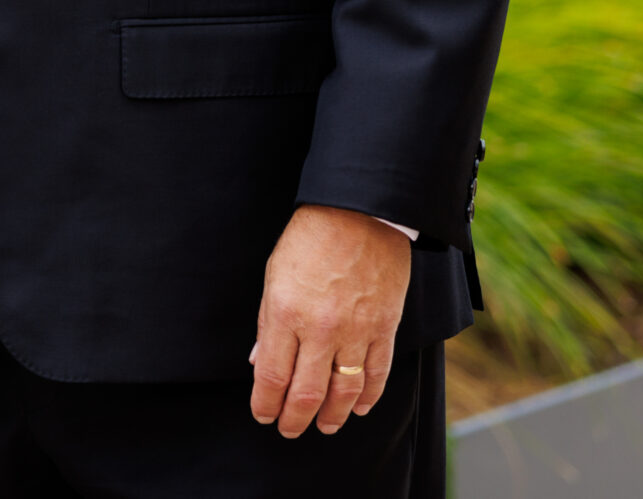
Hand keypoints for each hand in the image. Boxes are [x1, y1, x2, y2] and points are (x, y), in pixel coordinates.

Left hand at [247, 205, 411, 437]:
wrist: (359, 213)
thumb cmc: (309, 239)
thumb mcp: (274, 276)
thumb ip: (268, 324)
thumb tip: (258, 362)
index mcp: (285, 313)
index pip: (272, 375)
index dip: (265, 403)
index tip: (262, 415)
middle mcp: (320, 328)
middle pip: (306, 392)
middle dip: (294, 418)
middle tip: (289, 430)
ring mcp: (355, 331)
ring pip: (343, 391)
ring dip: (331, 415)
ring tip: (323, 427)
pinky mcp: (384, 328)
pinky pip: (377, 374)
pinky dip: (368, 397)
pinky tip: (358, 408)